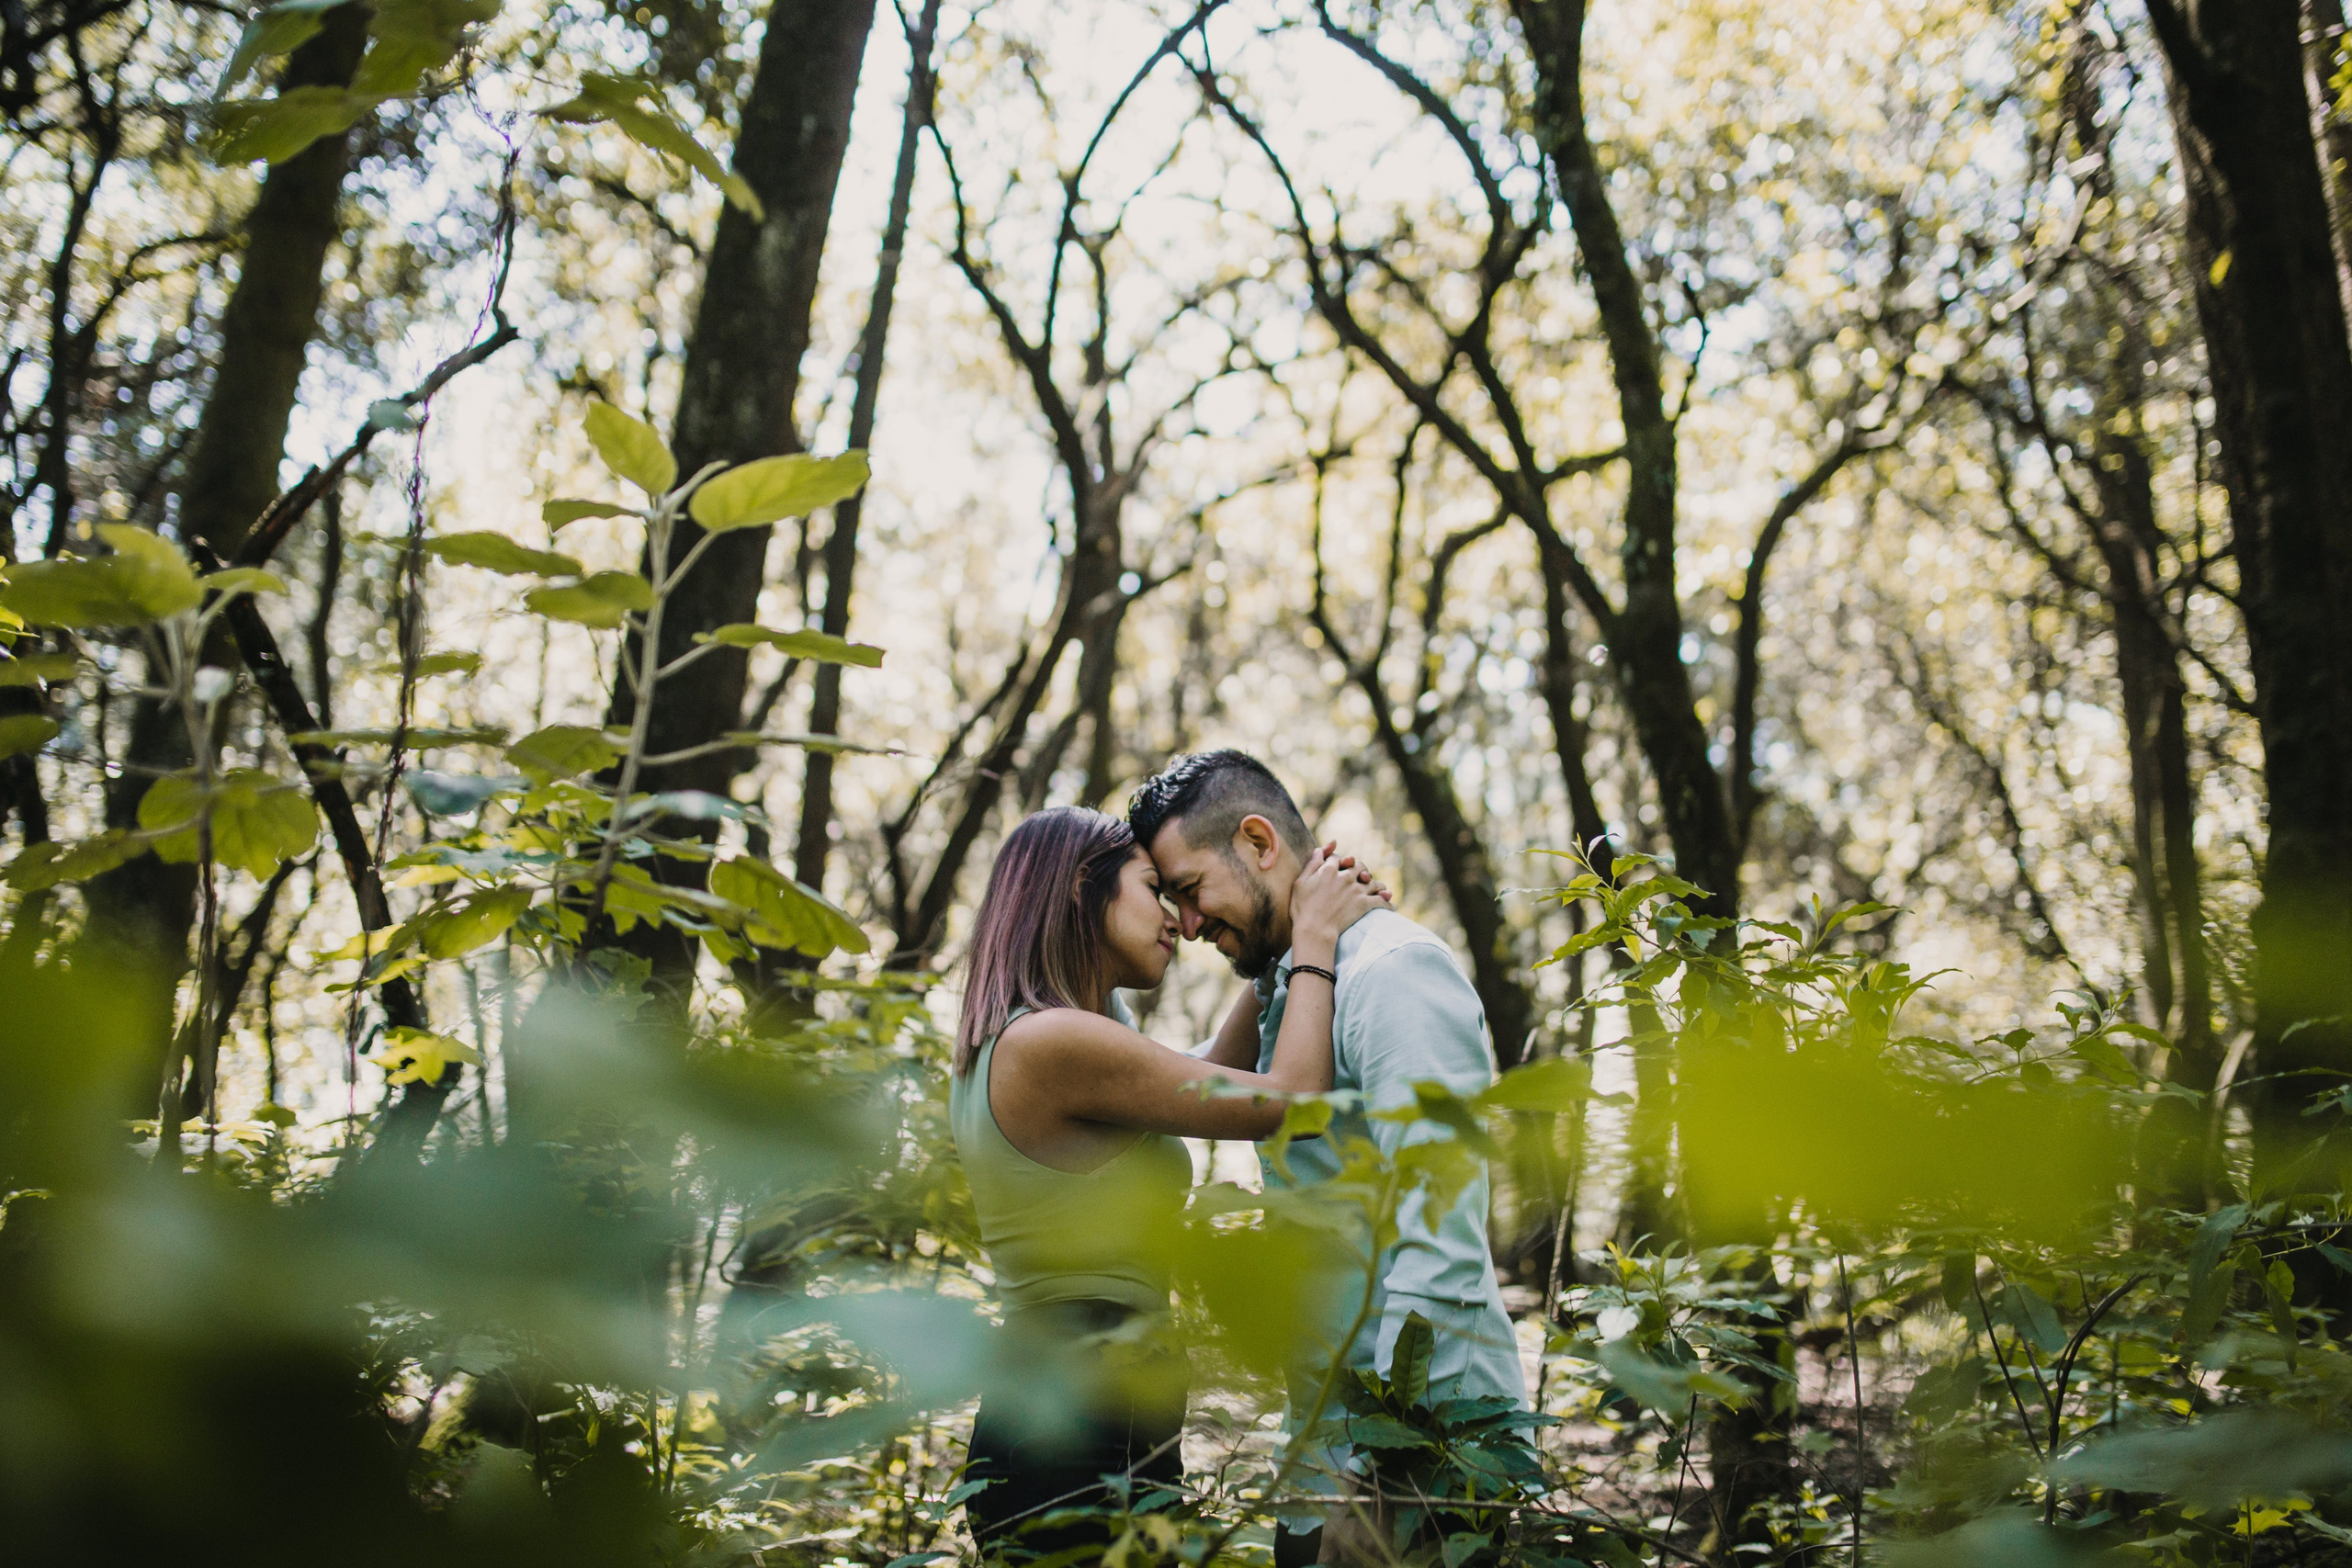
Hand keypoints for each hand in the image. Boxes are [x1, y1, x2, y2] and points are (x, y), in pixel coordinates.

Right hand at [1289, 842, 1389, 963]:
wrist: (1314, 930)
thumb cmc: (1302, 908)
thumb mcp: (1300, 882)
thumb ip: (1312, 864)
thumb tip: (1320, 849)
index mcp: (1329, 869)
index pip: (1337, 857)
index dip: (1338, 860)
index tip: (1339, 864)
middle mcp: (1345, 876)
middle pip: (1358, 865)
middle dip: (1359, 868)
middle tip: (1361, 875)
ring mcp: (1356, 890)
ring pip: (1373, 881)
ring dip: (1376, 884)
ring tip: (1380, 889)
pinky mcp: (1364, 904)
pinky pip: (1381, 900)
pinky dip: (1387, 902)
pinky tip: (1391, 906)